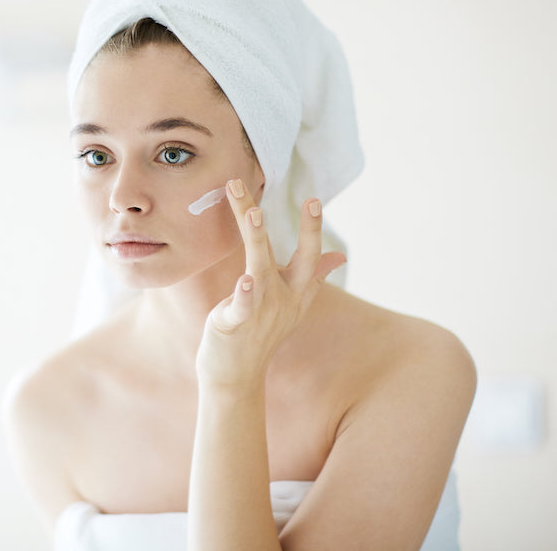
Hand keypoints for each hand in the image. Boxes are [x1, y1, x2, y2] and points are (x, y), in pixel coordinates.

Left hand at [195, 179, 343, 392]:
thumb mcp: (291, 305)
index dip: (313, 229)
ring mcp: (260, 312)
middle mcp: (283, 299)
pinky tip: (245, 281)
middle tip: (313, 200)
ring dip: (258, 240)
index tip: (314, 199)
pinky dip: (244, 295)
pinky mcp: (234, 324)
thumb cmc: (259, 333)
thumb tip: (340, 256)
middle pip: (299, 259)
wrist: (234, 375)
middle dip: (308, 231)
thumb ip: (312, 278)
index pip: (311, 256)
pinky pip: (242, 308)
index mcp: (295, 292)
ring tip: (254, 214)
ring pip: (260, 269)